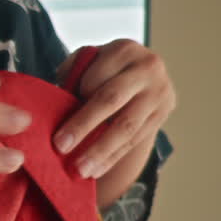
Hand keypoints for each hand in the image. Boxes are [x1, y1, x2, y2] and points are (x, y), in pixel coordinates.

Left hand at [52, 39, 174, 183]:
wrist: (145, 75)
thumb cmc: (105, 68)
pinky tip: (95, 171)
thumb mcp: (90, 60)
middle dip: (84, 125)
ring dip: (100, 151)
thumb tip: (56, 98)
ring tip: (80, 170)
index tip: (60, 108)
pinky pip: (135, 141)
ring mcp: (159, 93)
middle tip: (60, 147)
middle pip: (111, 100)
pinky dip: (112, 158)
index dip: (78, 94)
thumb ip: (73, 72)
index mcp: (125, 50)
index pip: (96, 75)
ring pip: (126, 127)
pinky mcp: (163, 115)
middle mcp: (148, 69)